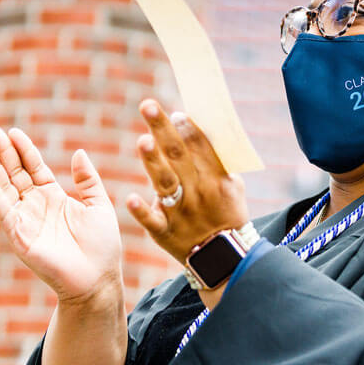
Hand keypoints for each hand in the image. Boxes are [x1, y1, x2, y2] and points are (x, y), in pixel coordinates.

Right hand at [0, 127, 122, 306]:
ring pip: (5, 191)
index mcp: (53, 197)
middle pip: (15, 174)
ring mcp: (26, 221)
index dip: (24, 150)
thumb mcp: (99, 205)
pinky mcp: (21, 238)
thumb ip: (87, 179)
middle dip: (4, 154)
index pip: (34, 168)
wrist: (98, 278)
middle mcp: (36, 207)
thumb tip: (78, 152)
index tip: (14, 132)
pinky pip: (6, 215)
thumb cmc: (102, 245)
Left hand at [125, 99, 248, 270]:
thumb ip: (219, 160)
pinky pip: (152, 221)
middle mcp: (198, 192)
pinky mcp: (165, 232)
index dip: (189, 128)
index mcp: (217, 179)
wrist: (226, 258)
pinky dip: (142, 210)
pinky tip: (129, 199)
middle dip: (163, 129)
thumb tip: (198, 128)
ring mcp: (180, 212)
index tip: (176, 112)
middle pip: (178, 155)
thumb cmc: (228, 214)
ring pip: (165, 183)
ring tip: (143, 141)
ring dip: (153, 162)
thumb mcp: (234, 186)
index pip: (201, 147)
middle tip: (147, 105)